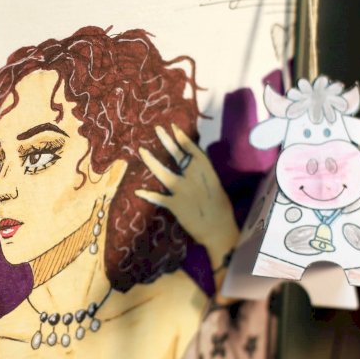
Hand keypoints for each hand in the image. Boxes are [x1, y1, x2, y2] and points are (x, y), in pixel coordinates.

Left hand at [136, 125, 238, 267]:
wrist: (218, 230)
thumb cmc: (221, 210)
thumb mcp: (216, 186)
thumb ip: (204, 175)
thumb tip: (193, 164)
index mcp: (207, 172)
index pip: (193, 151)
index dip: (183, 138)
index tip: (174, 128)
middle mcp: (193, 178)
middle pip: (177, 156)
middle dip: (167, 141)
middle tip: (157, 129)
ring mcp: (183, 190)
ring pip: (163, 173)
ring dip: (152, 161)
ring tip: (142, 151)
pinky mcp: (175, 204)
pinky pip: (158, 198)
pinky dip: (148, 195)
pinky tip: (138, 191)